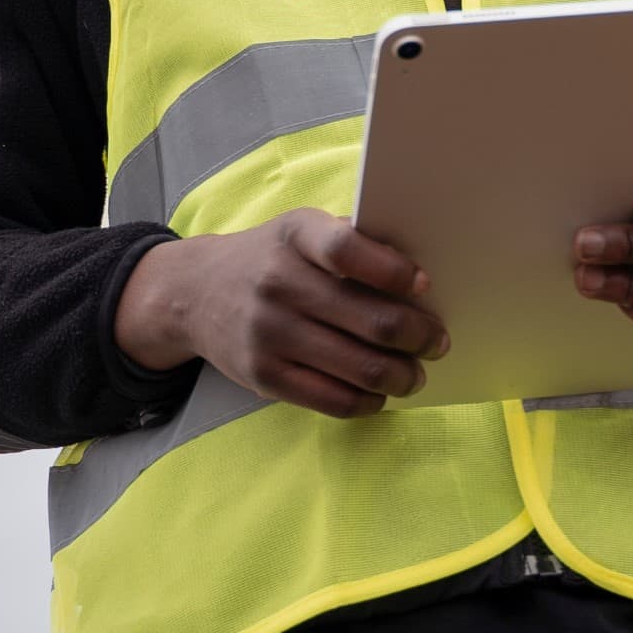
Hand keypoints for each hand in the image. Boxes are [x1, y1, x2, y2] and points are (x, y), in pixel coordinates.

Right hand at [114, 209, 449, 418]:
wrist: (195, 294)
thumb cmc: (270, 258)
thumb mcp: (300, 231)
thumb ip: (350, 242)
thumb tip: (417, 278)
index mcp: (296, 236)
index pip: (349, 250)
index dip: (394, 271)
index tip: (425, 286)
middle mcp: (280, 283)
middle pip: (369, 320)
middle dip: (417, 336)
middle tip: (437, 341)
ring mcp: (270, 334)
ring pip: (359, 367)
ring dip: (401, 375)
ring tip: (415, 373)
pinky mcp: (265, 377)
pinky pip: (332, 400)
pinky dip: (368, 401)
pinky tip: (379, 393)